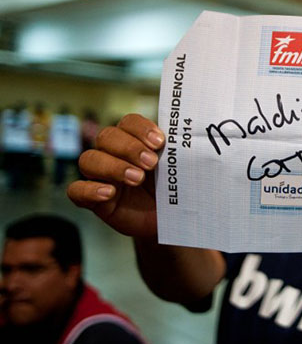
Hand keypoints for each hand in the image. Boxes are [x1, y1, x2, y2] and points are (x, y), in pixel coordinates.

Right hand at [67, 114, 164, 236]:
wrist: (169, 221)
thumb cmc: (172, 190)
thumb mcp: (176, 170)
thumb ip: (175, 154)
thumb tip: (183, 140)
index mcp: (135, 141)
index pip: (128, 122)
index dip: (141, 129)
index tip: (159, 142)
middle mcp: (114, 154)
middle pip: (107, 137)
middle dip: (130, 148)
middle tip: (151, 163)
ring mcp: (101, 176)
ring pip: (89, 159)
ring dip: (113, 167)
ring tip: (136, 179)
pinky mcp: (92, 200)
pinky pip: (76, 190)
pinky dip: (90, 189)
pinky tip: (109, 193)